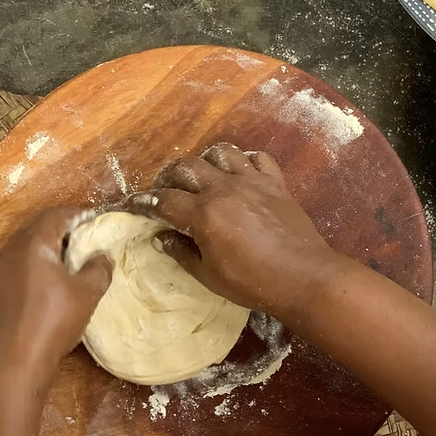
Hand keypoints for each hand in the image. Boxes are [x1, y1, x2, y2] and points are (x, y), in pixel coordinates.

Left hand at [0, 207, 111, 380]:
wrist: (7, 366)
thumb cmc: (50, 323)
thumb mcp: (85, 295)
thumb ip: (97, 270)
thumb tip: (103, 257)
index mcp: (32, 244)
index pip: (56, 215)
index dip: (78, 214)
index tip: (96, 220)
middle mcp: (8, 253)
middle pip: (37, 230)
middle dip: (62, 232)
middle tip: (86, 241)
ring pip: (24, 251)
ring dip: (47, 252)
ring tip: (70, 266)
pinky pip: (16, 270)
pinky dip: (34, 270)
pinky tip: (48, 289)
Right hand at [138, 144, 345, 323]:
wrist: (303, 276)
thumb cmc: (252, 283)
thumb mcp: (208, 275)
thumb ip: (182, 253)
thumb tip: (161, 238)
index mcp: (203, 213)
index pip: (164, 200)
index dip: (143, 202)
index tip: (132, 204)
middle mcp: (224, 188)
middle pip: (187, 167)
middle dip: (169, 176)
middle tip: (165, 190)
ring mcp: (252, 181)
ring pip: (222, 153)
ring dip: (206, 161)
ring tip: (202, 176)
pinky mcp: (276, 183)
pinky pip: (258, 158)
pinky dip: (245, 161)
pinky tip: (241, 173)